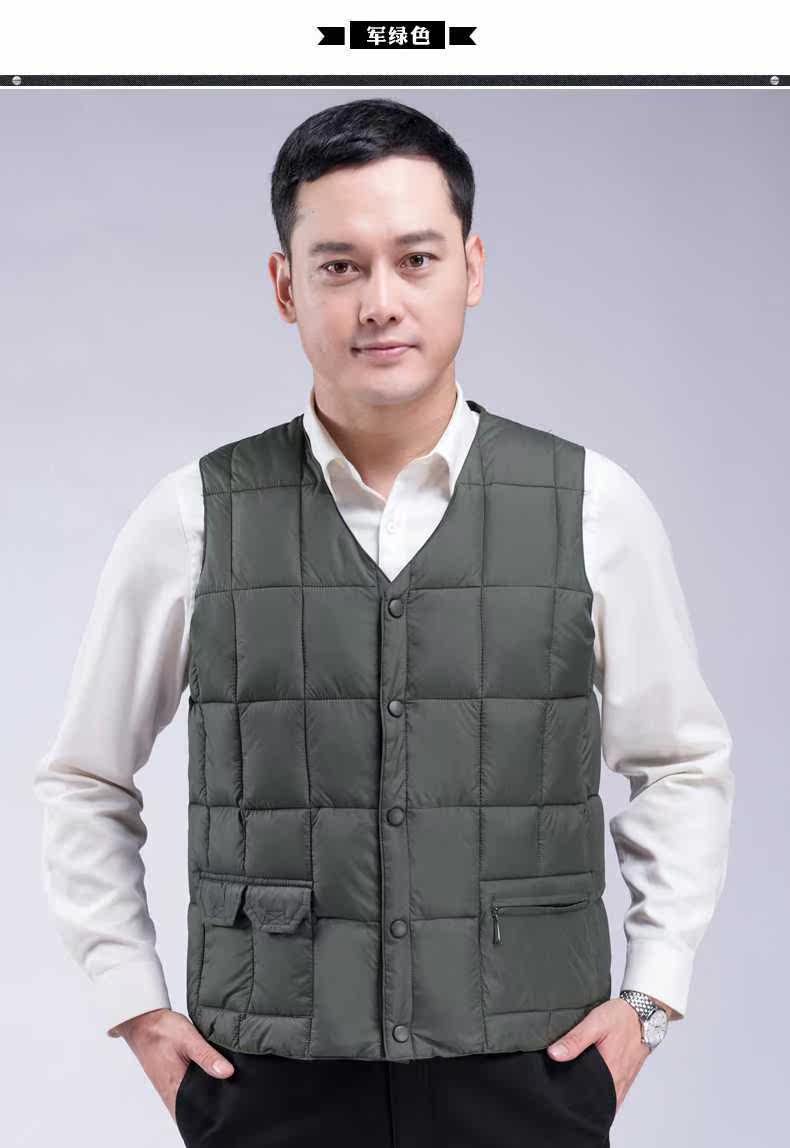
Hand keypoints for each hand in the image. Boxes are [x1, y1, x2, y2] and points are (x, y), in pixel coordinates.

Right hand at [112, 1008, 234, 1121]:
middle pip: (196, 1109)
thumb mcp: (189, 1039)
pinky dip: (196, 1088)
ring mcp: (168, 1090)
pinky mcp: (168, 1083)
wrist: (142, 1023)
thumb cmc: (161, 1030)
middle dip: (212, 1103)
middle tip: (229, 1090)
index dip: (215, 1110)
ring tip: (220, 1082)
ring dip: (204, 1094)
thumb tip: (228, 1072)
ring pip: (190, 1102)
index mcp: (176, 1089)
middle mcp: (171, 1095)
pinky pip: (185, 1093)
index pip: (199, 1112)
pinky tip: (206, 1076)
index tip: (230, 1102)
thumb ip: (207, 1057)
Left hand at [546, 998, 650, 1115]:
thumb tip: (554, 1054)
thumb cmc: (621, 1018)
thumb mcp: (595, 1023)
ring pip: (606, 1100)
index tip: (558, 1093)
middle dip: (580, 1100)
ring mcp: (624, 1082)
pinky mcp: (626, 1078)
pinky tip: (593, 1084)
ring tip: (577, 1087)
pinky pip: (614, 1094)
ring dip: (592, 1097)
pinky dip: (603, 1093)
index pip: (587, 1097)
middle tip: (565, 1090)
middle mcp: (618, 1082)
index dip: (571, 1098)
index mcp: (610, 1072)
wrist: (644, 1013)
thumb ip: (575, 1040)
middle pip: (596, 1102)